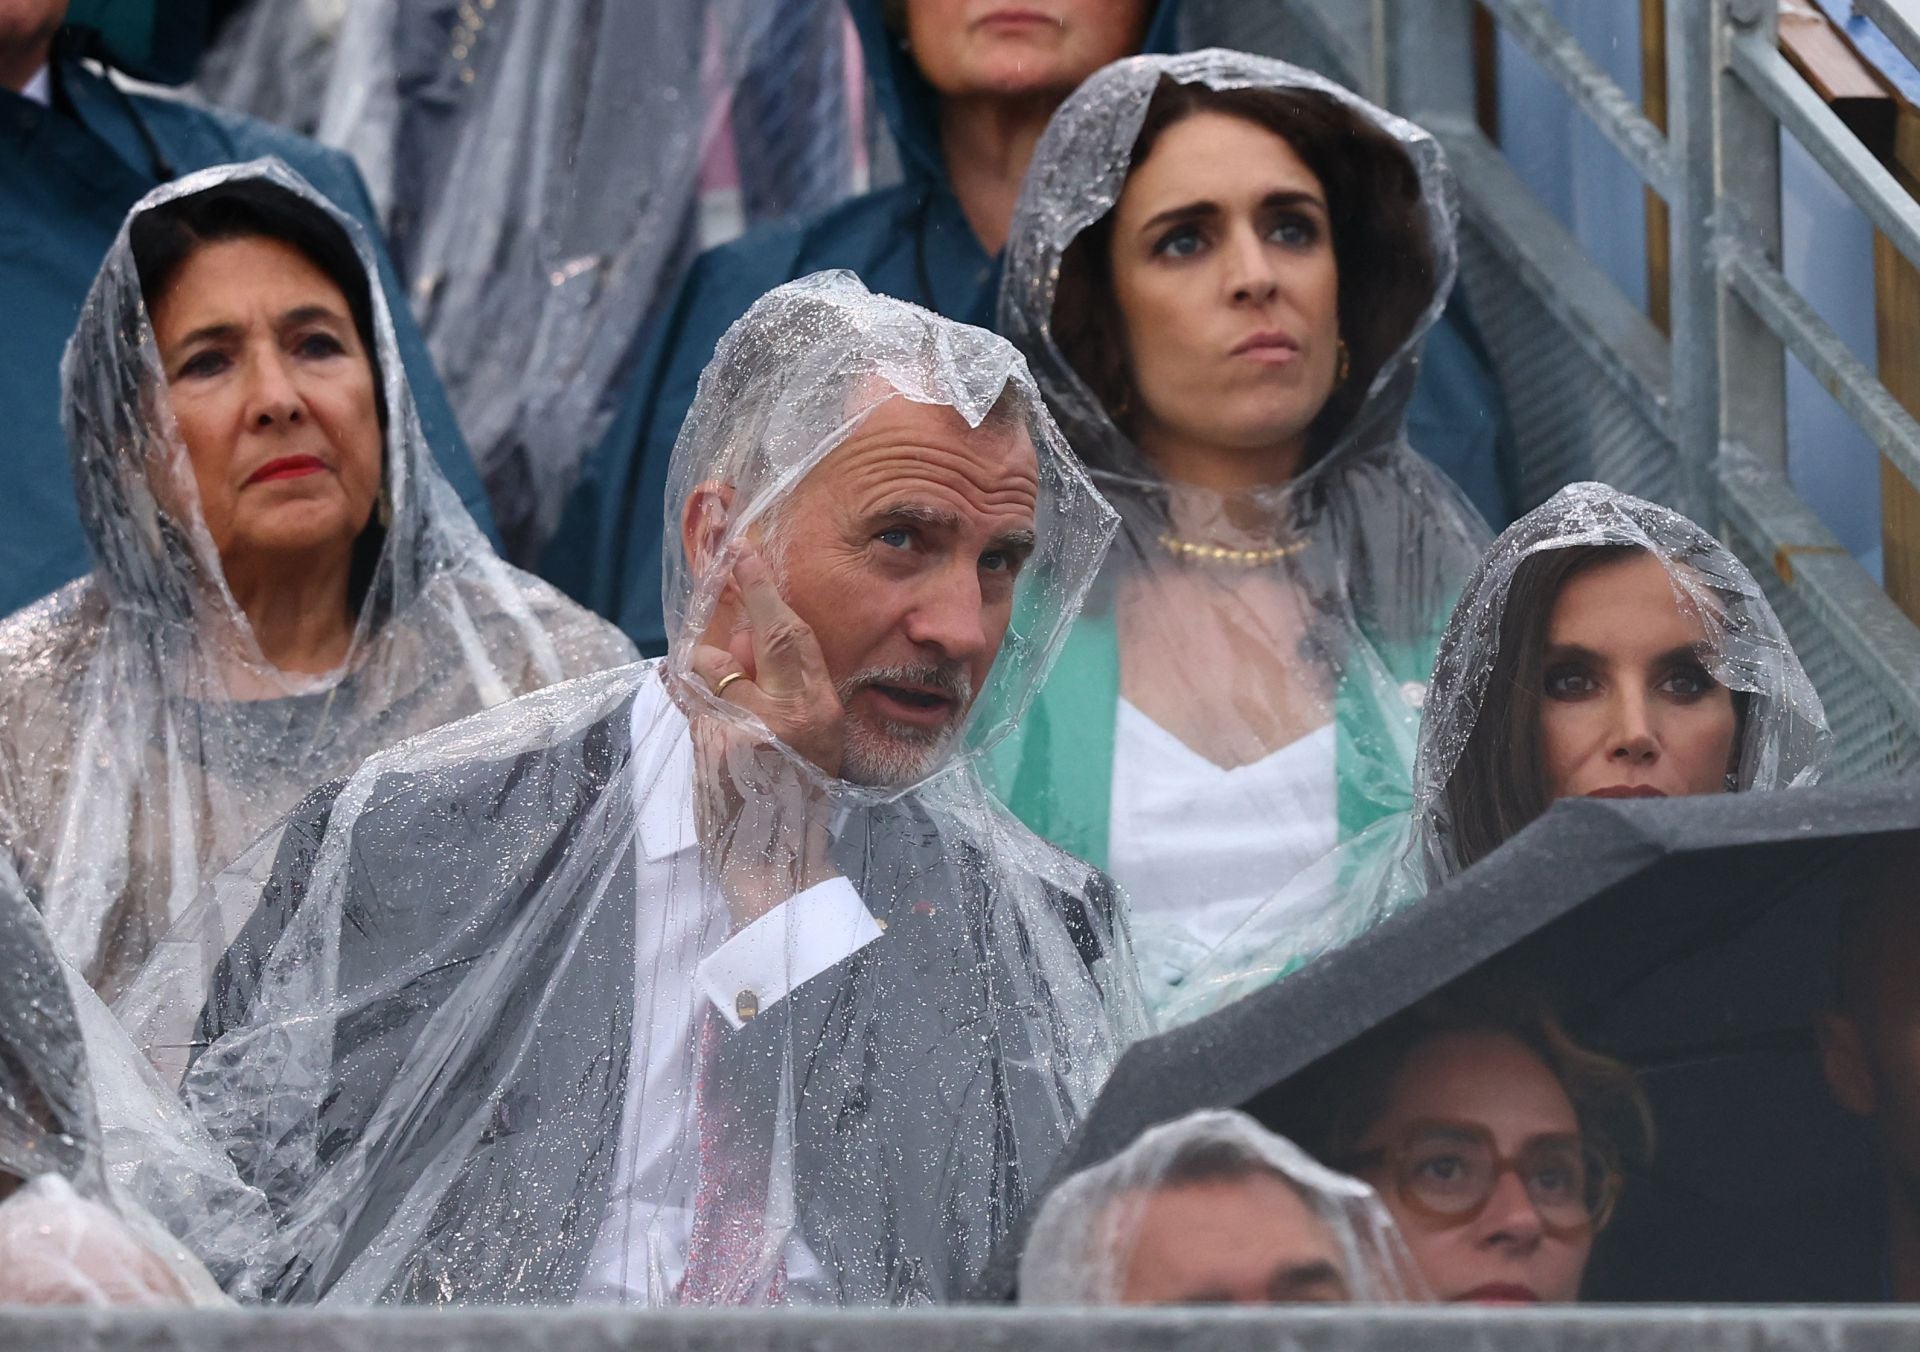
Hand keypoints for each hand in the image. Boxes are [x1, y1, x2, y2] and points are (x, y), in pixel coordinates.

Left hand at [687, 545, 844, 929]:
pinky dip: (681, 689)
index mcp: (819, 709)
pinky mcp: (710, 746)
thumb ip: (780, 684)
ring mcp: (745, 729)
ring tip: (721, 704)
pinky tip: (686, 695)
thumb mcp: (809, 736)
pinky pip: (685, 694)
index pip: (791, 636)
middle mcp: (788, 714)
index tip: (743, 552)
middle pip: (752, 637)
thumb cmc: (792, 795)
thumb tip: (739, 633)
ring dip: (705, 672)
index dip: (764, 590)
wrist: (772, 861)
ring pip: (708, 665)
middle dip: (737, 594)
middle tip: (724, 554)